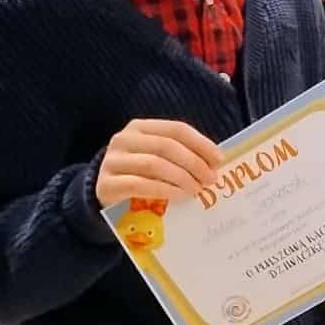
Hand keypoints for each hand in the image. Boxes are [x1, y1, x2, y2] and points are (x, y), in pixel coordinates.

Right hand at [97, 119, 222, 208]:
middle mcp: (123, 139)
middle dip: (194, 162)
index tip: (219, 159)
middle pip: (167, 146)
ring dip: (182, 177)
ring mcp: (112, 161)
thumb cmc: (139, 175)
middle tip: (210, 179)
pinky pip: (141, 185)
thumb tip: (215, 162)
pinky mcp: (107, 184)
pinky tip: (180, 196)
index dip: (201, 143)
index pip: (176, 129)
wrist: (105, 195)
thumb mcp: (157, 159)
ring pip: (154, 164)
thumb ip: (180, 155)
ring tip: (197, 189)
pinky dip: (165, 190)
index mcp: (139, 128)